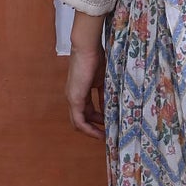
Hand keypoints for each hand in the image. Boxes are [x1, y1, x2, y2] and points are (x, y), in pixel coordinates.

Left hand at [65, 18, 105, 138]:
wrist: (88, 48)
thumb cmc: (96, 58)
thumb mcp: (103, 80)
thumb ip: (106, 93)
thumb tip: (112, 106)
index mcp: (80, 91)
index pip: (87, 111)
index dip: (97, 120)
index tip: (109, 125)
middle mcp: (73, 97)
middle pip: (82, 119)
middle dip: (94, 128)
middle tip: (108, 134)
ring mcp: (72, 98)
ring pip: (78, 122)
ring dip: (91, 131)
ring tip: (104, 136)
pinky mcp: (74, 99)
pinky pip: (79, 120)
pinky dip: (88, 128)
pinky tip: (99, 133)